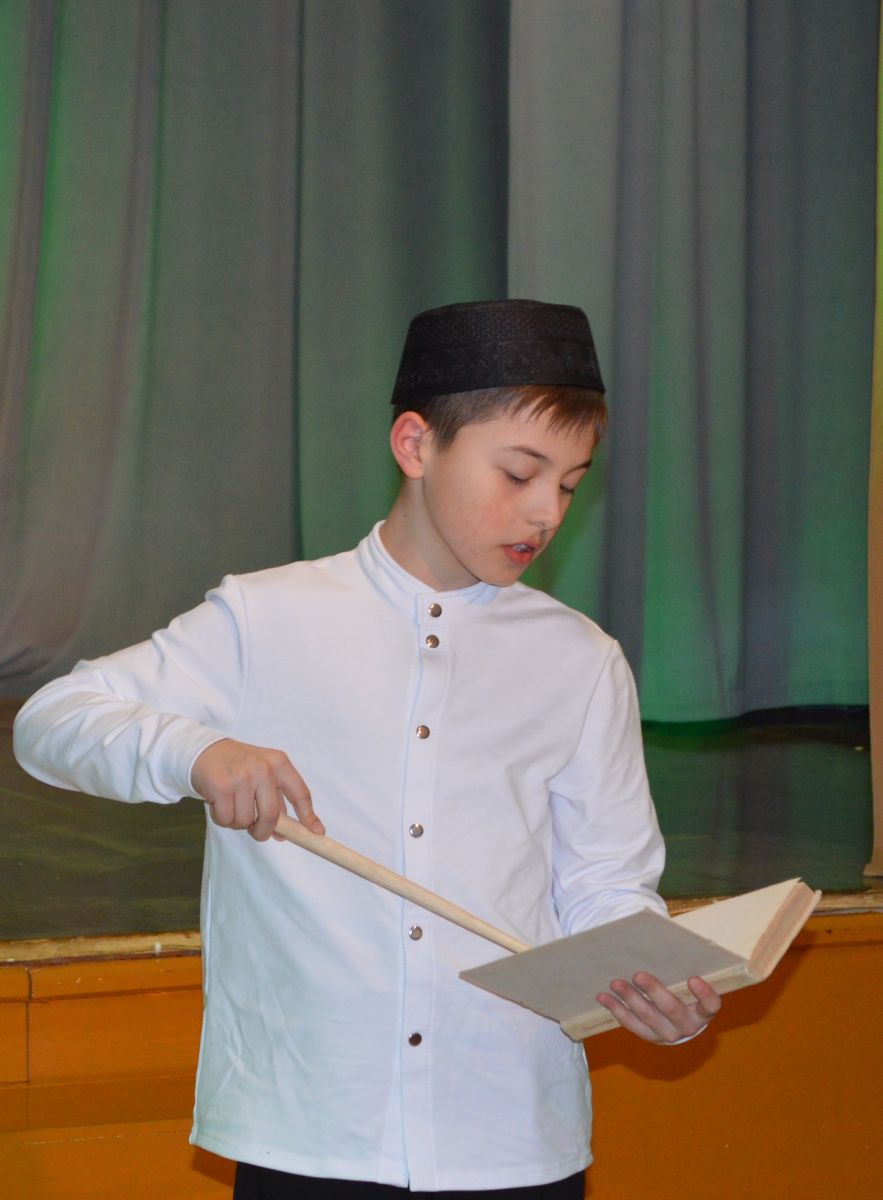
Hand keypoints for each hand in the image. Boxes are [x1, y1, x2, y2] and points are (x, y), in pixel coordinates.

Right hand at [191, 738, 323, 842]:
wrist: (205, 750)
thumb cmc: (238, 766)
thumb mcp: (263, 773)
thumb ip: (275, 799)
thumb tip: (283, 833)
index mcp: (279, 763)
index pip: (301, 793)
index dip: (309, 816)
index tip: (316, 832)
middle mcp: (263, 768)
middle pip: (271, 816)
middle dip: (263, 831)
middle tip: (256, 831)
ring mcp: (242, 776)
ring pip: (246, 821)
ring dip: (237, 822)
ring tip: (231, 805)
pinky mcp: (221, 786)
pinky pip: (226, 819)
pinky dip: (222, 818)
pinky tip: (218, 803)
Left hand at [597, 972, 720, 1043]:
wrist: (680, 1023)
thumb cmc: (684, 991)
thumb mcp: (688, 980)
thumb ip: (681, 966)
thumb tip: (664, 934)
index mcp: (703, 1011)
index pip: (710, 1005)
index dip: (704, 994)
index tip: (693, 978)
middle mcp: (688, 1026)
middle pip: (672, 1010)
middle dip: (654, 991)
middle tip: (638, 975)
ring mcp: (669, 1034)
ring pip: (648, 1017)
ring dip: (630, 999)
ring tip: (615, 983)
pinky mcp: (650, 1037)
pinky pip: (632, 1024)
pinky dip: (617, 1009)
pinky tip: (604, 997)